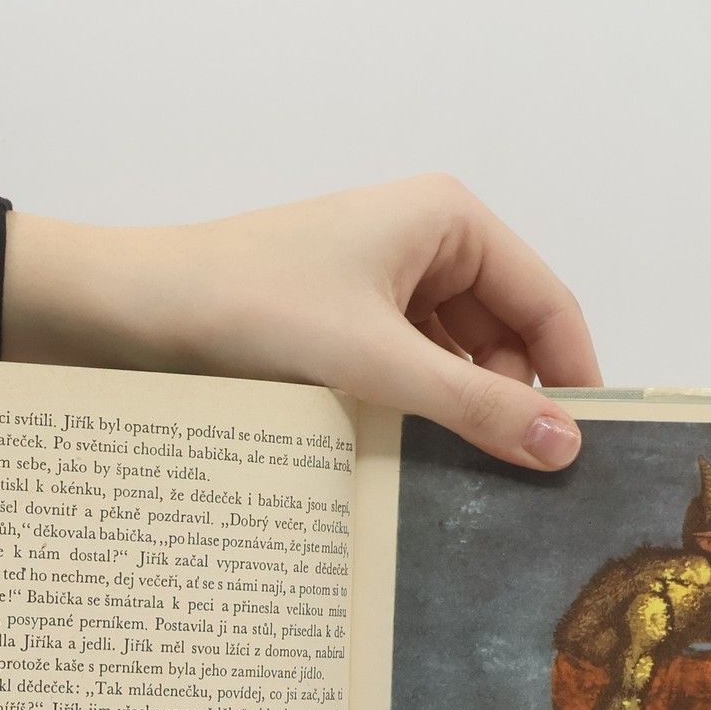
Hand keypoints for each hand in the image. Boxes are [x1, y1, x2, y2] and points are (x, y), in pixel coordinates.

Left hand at [1, 176, 602, 469]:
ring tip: (460, 482)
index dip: (572, 379)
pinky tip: (411, 460)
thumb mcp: (375, 363)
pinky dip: (418, 410)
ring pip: (458, 359)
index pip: (549, 304)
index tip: (586, 459)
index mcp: (450, 220)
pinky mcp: (347, 318)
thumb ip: (476, 407)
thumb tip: (568, 449)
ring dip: (460, 413)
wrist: (124, 310)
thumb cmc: (252, 311)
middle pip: (508, 336)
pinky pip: (412, 369)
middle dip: (511, 403)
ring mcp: (385, 279)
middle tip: (516, 489)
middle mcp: (428, 240)